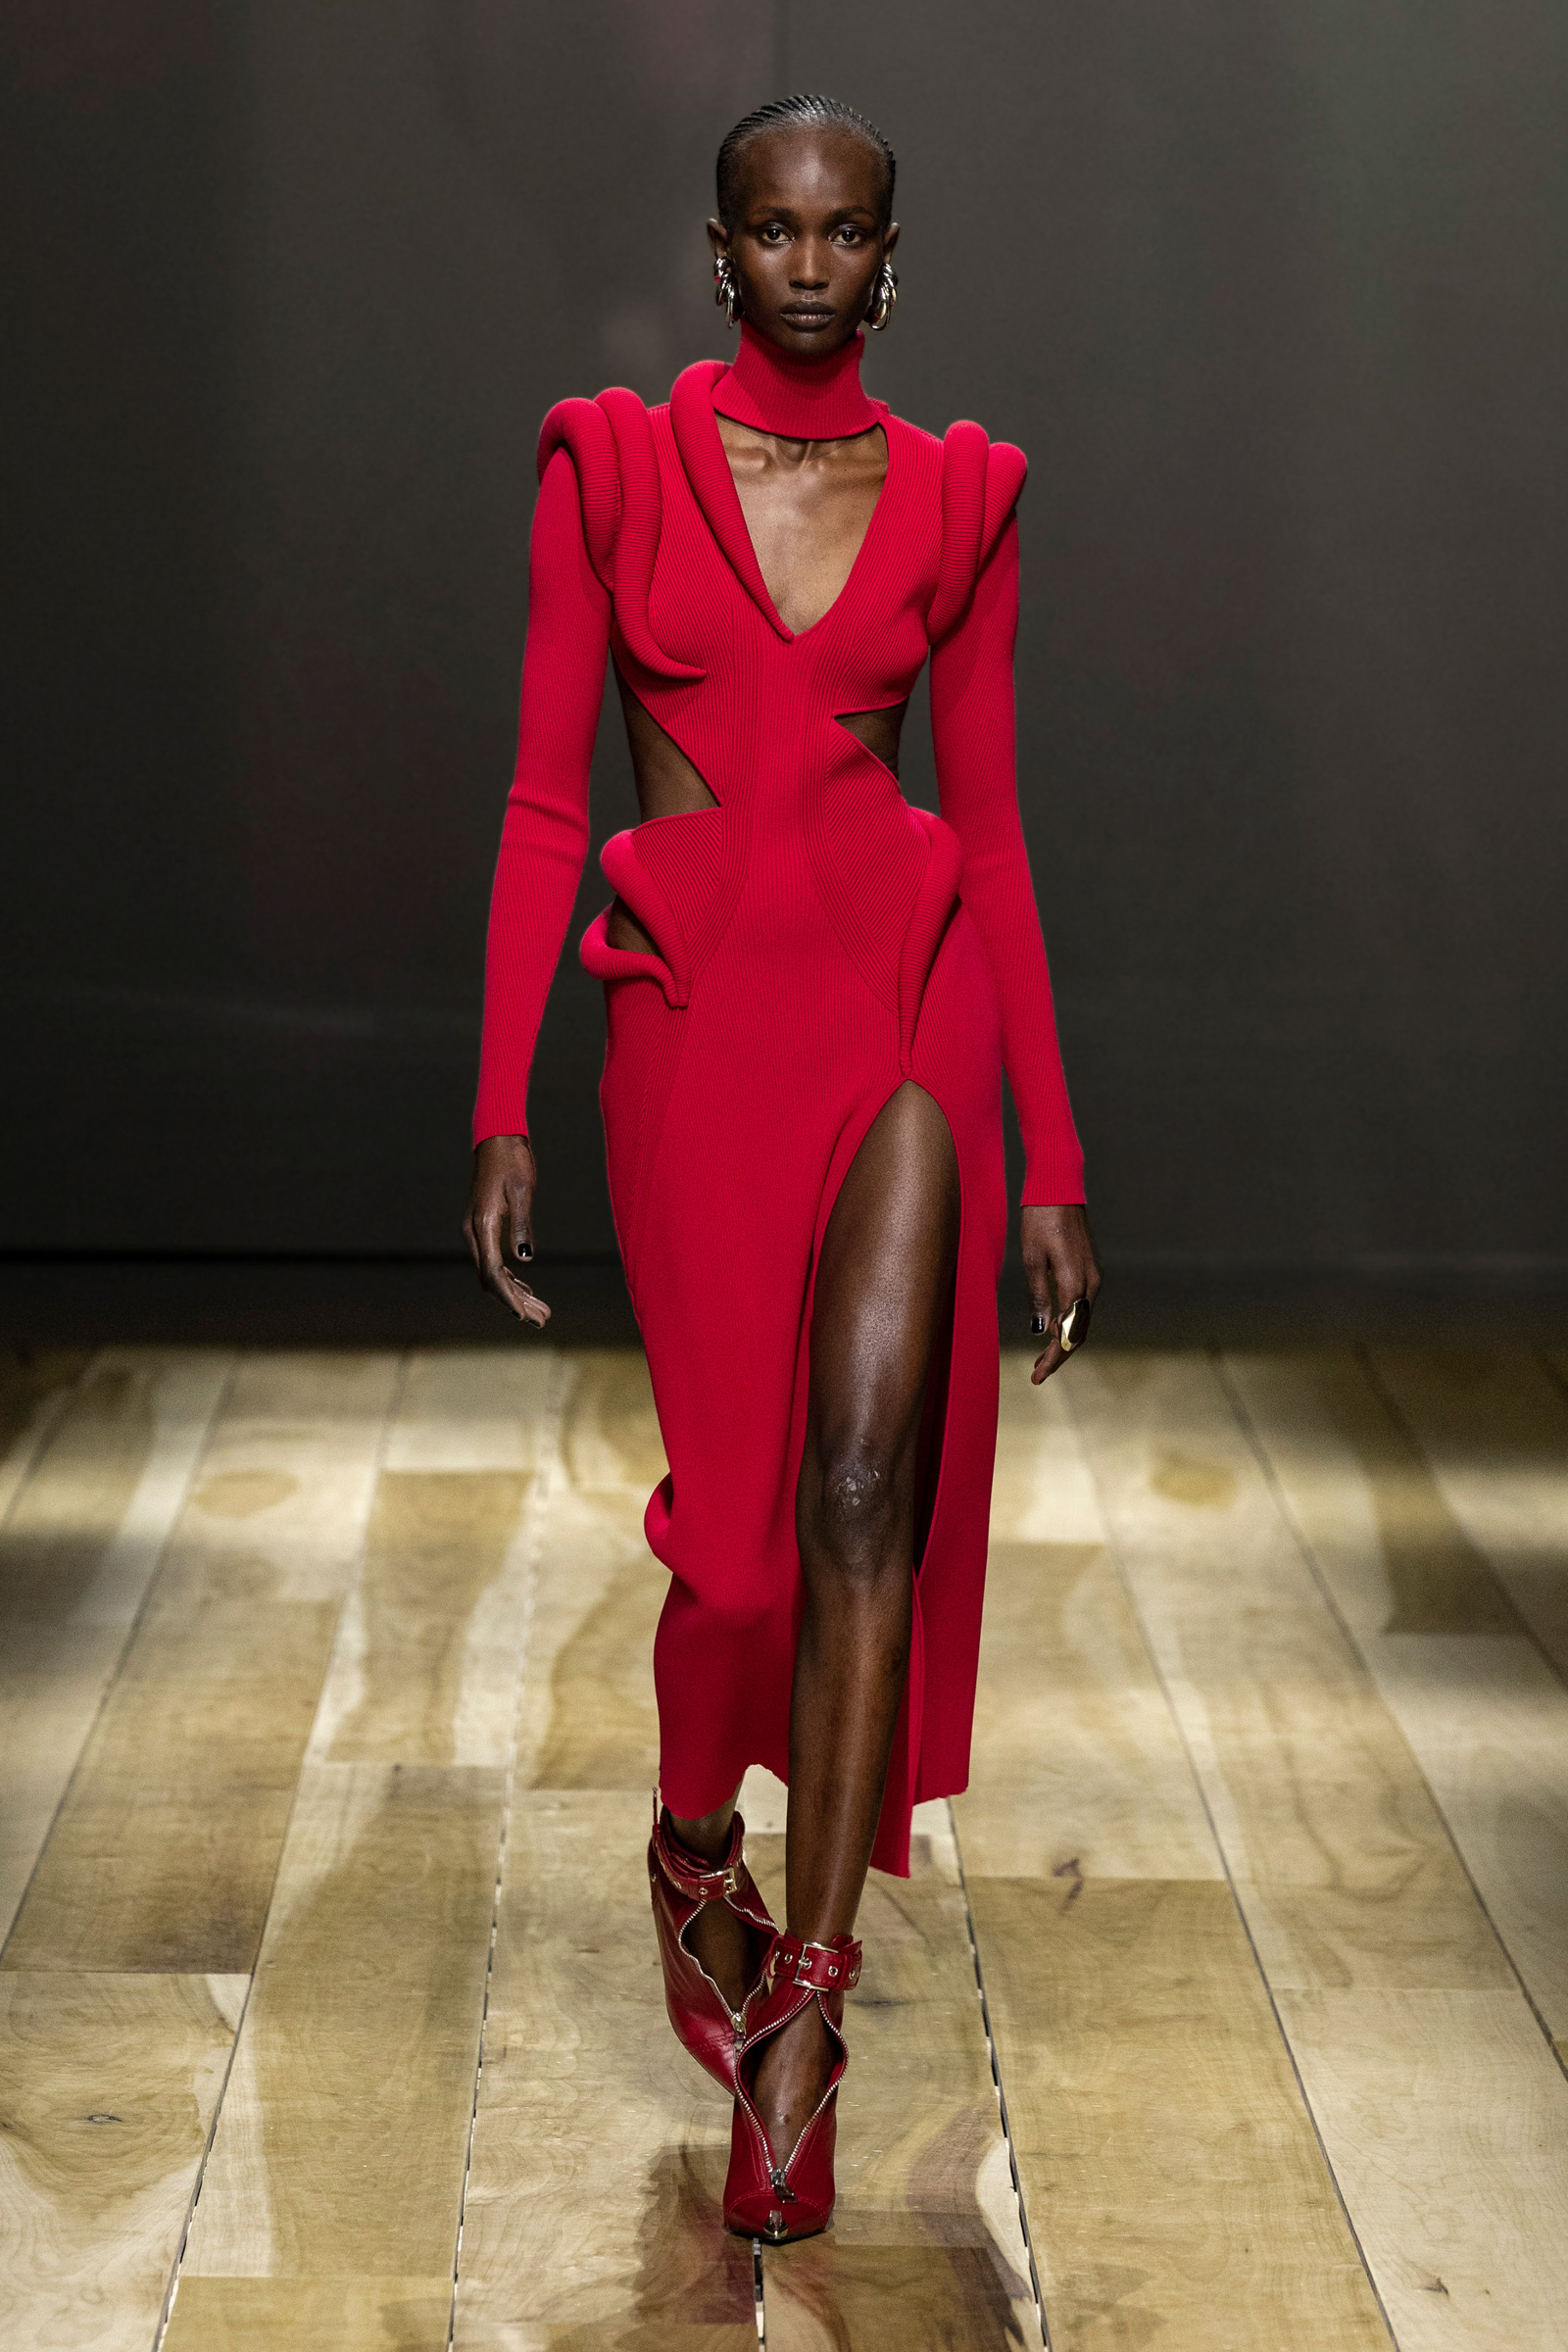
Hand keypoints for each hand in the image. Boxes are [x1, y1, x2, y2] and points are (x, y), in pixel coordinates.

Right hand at [464, 1135, 550, 1327]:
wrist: (498, 1139)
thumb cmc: (512, 1161)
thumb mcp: (521, 1191)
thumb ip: (522, 1225)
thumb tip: (525, 1259)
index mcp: (482, 1226)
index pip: (492, 1273)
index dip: (508, 1297)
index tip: (525, 1315)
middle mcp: (475, 1232)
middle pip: (492, 1279)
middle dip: (517, 1302)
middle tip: (543, 1319)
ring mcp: (478, 1231)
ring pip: (494, 1273)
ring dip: (516, 1293)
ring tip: (542, 1311)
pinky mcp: (485, 1227)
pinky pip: (495, 1261)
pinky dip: (511, 1278)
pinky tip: (528, 1288)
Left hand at [1021, 1203, 1099, 1384]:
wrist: (1058, 1188)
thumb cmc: (1039, 1220)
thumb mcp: (1031, 1260)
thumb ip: (1038, 1296)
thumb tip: (1042, 1330)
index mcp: (1076, 1282)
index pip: (1068, 1334)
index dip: (1054, 1358)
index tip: (1038, 1376)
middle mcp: (1092, 1282)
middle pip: (1080, 1332)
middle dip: (1060, 1355)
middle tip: (1038, 1372)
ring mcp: (1094, 1275)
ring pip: (1083, 1319)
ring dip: (1065, 1339)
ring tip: (1042, 1355)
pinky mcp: (1091, 1269)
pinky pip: (1083, 1304)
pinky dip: (1070, 1321)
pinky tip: (1054, 1327)